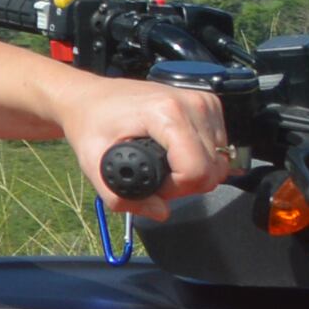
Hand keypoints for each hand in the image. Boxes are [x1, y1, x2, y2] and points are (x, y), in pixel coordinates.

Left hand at [64, 75, 235, 207]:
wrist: (89, 96)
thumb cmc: (89, 123)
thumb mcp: (92, 163)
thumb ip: (121, 198)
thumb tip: (160, 212)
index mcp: (167, 113)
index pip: (197, 171)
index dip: (175, 189)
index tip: (151, 182)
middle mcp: (192, 104)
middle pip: (212, 170)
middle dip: (184, 183)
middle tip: (152, 173)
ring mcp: (204, 102)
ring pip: (219, 160)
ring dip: (193, 170)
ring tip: (160, 158)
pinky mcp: (209, 104)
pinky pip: (218, 146)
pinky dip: (199, 155)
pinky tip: (172, 148)